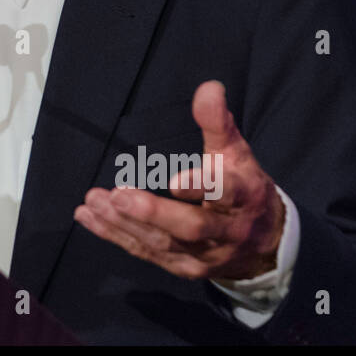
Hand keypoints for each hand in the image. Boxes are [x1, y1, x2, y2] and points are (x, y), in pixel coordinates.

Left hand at [74, 80, 285, 281]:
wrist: (265, 246)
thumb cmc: (244, 190)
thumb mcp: (236, 154)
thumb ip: (218, 123)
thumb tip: (209, 88)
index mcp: (244, 197)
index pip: (227, 192)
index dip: (202, 186)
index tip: (175, 180)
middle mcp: (226, 231)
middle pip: (192, 227)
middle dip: (154, 213)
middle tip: (120, 194)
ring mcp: (204, 255)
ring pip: (163, 243)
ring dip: (125, 223)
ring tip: (95, 201)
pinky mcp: (183, 267)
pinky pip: (146, 252)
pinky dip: (115, 235)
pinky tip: (89, 217)